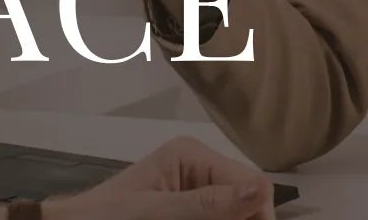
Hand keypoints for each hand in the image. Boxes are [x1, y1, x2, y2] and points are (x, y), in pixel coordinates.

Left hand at [41, 136, 275, 219]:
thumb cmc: (106, 217)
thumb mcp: (156, 212)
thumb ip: (207, 204)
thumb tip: (260, 189)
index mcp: (192, 154)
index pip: (250, 182)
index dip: (258, 213)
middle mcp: (200, 167)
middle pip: (247, 200)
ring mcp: (196, 189)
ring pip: (235, 213)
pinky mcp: (190, 208)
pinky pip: (219, 216)